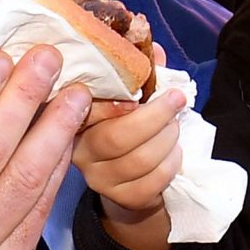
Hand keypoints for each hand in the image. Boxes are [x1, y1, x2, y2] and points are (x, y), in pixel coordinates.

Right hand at [74, 43, 182, 249]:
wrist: (132, 181)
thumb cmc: (129, 127)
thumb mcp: (131, 97)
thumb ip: (140, 73)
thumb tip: (154, 50)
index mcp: (73, 118)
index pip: (83, 109)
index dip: (113, 102)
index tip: (140, 95)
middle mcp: (78, 151)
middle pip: (116, 137)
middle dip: (155, 116)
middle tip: (176, 100)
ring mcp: (97, 179)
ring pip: (139, 159)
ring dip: (167, 138)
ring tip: (175, 127)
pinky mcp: (120, 199)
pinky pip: (152, 181)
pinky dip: (171, 163)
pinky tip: (174, 153)